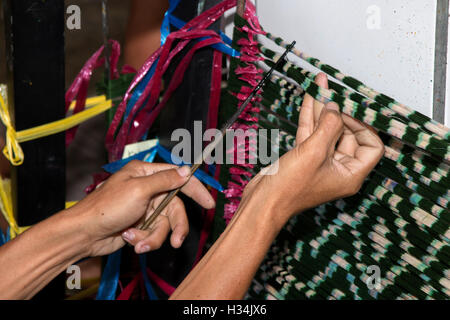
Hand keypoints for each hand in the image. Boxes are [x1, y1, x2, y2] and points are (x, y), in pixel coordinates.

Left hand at [69, 161, 214, 255]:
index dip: (196, 189)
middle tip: (177, 241)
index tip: (208, 202)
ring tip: (137, 241)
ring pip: (165, 225)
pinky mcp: (140, 225)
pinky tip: (129, 238)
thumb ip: (165, 180)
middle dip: (174, 226)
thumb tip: (186, 171)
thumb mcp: (139, 190)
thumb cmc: (107, 207)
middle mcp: (148, 190)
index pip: (178, 177)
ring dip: (152, 236)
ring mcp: (144, 209)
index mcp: (146, 174)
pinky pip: (153, 234)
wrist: (85, 234)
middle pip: (175, 208)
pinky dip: (143, 239)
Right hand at [243, 73, 383, 227]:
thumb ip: (329, 126)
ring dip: (322, 108)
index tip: (347, 114)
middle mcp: (338, 168)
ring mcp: (320, 162)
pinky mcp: (304, 158)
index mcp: (350, 174)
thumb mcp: (314, 152)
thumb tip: (335, 108)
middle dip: (339, 112)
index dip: (362, 127)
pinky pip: (311, 133)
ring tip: (321, 84)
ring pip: (325, 130)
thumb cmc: (289, 188)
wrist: (262, 201)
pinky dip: (310, 116)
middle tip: (333, 92)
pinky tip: (310, 97)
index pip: (371, 146)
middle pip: (346, 133)